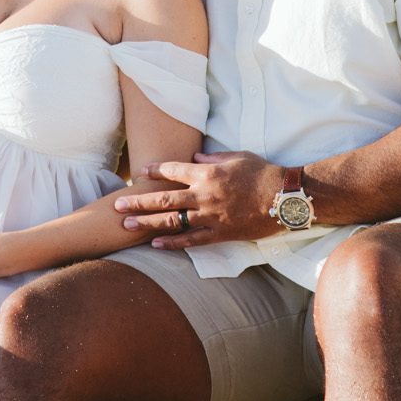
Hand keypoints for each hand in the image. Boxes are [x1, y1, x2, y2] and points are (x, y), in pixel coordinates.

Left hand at [113, 152, 284, 248]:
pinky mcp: (220, 233)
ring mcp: (210, 216)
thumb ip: (212, 158)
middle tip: (117, 205)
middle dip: (138, 202)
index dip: (155, 170)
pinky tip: (155, 245)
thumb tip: (194, 159)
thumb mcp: (237, 156)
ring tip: (127, 225)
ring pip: (172, 221)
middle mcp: (203, 195)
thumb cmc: (262, 172)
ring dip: (147, 223)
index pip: (173, 171)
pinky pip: (191, 240)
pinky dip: (172, 243)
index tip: (139, 172)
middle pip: (163, 198)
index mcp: (207, 173)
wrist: (283, 198)